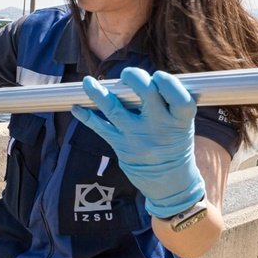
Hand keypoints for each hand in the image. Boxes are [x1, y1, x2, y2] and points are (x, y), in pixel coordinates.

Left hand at [71, 67, 204, 218]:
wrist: (168, 182)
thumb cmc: (174, 144)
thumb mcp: (182, 125)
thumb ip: (167, 103)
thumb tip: (143, 77)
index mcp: (180, 122)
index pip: (179, 98)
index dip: (168, 82)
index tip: (159, 76)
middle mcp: (158, 127)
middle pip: (146, 94)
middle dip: (134, 78)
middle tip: (127, 75)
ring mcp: (137, 137)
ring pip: (115, 109)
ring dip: (98, 93)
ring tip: (87, 82)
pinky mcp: (121, 146)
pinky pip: (100, 129)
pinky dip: (87, 117)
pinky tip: (76, 107)